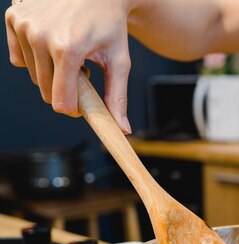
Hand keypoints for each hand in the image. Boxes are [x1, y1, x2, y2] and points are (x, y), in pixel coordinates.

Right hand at [5, 0, 131, 132]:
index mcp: (68, 50)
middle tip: (84, 69)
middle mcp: (40, 36)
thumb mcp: (119, 61)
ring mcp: (24, 25)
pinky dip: (35, 57)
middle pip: (45, 90)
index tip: (84, 104)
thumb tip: (122, 130)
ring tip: (71, 53)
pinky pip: (19, 57)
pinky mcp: (14, 17)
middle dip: (65, 87)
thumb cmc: (110, 24)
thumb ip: (117, 97)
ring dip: (51, 72)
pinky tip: (53, 41)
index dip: (73, 109)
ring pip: (32, 75)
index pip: (60, 102)